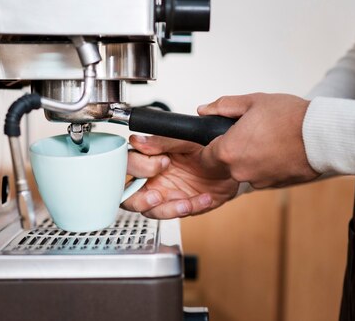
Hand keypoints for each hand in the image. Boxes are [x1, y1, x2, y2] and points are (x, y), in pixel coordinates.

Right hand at [122, 136, 239, 218]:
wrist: (228, 163)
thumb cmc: (204, 147)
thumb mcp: (186, 140)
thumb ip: (162, 142)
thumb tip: (138, 141)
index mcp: (148, 158)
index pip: (127, 165)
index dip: (140, 167)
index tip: (163, 162)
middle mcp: (151, 178)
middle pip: (127, 196)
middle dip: (139, 200)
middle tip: (156, 195)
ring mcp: (164, 195)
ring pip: (149, 211)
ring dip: (167, 210)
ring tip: (185, 203)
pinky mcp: (180, 206)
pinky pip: (178, 214)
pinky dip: (193, 208)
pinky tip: (205, 198)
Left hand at [198, 93, 319, 188]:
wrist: (321, 136)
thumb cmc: (290, 117)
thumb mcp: (252, 102)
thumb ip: (223, 106)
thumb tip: (204, 110)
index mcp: (229, 150)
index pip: (205, 156)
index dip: (211, 145)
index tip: (219, 138)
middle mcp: (239, 170)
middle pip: (226, 163)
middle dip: (234, 148)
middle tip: (251, 131)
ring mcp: (257, 180)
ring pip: (245, 169)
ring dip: (252, 157)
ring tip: (269, 138)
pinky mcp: (273, 185)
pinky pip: (262, 174)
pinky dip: (266, 164)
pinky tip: (278, 149)